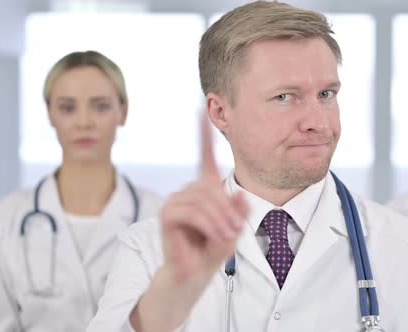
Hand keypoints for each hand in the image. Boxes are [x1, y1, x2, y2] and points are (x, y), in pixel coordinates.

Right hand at [159, 113, 248, 288]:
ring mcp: (175, 201)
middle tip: (236, 231)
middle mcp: (188, 190)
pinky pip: (192, 211)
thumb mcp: (235, 228)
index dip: (202, 133)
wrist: (194, 274)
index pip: (204, 155)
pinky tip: (215, 236)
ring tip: (227, 236)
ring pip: (204, 199)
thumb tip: (240, 193)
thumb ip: (239, 211)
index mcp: (205, 188)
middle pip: (211, 186)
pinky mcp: (167, 214)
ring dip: (221, 219)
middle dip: (228, 208)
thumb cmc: (213, 249)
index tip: (200, 110)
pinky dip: (209, 224)